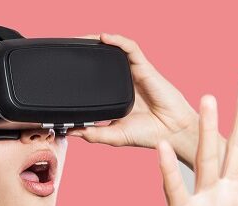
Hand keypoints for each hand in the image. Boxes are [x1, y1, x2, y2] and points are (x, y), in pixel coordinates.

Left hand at [66, 33, 196, 149]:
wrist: (171, 133)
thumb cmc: (149, 134)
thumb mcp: (114, 136)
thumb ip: (93, 133)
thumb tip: (69, 131)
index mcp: (116, 95)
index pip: (96, 77)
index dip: (82, 69)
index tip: (65, 68)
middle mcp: (124, 81)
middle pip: (103, 59)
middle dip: (86, 50)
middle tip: (68, 49)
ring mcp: (134, 73)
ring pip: (114, 49)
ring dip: (98, 41)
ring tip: (81, 39)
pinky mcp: (145, 68)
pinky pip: (130, 48)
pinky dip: (117, 40)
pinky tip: (104, 38)